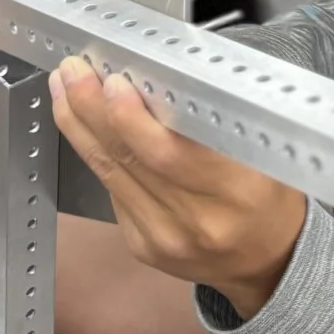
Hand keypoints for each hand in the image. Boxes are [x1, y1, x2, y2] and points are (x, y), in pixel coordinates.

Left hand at [49, 57, 307, 319]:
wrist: (269, 263)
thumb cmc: (269, 193)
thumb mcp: (266, 152)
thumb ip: (217, 121)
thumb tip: (160, 76)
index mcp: (239, 192)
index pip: (171, 154)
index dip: (134, 119)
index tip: (114, 81)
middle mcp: (198, 221)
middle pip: (131, 160)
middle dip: (93, 109)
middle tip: (74, 70)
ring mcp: (164, 239)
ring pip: (110, 173)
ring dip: (80, 126)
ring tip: (64, 86)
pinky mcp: (142, 247)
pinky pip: (112, 191)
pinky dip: (95, 153)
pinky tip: (82, 124)